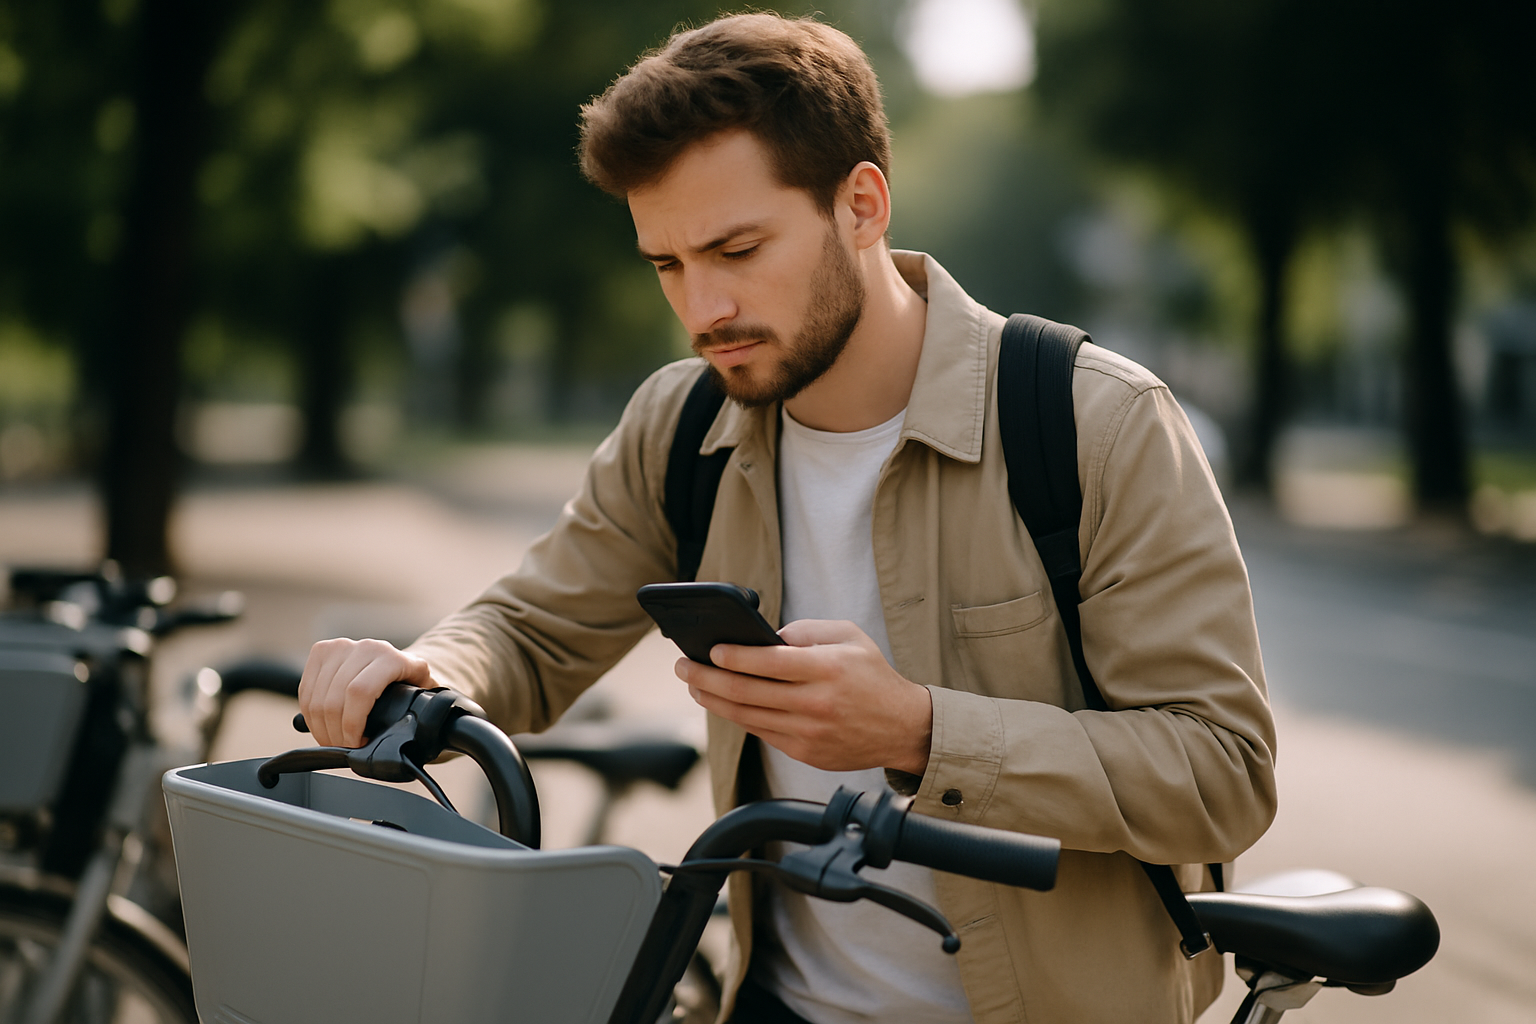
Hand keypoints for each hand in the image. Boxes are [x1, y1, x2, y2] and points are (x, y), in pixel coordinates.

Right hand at [297, 638, 434, 747]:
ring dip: (320, 728)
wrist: (396, 662)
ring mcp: (341, 646)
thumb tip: (426, 735)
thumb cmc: (410, 686)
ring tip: (333, 742)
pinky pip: (305, 691)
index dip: (353, 724)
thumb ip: (422, 711)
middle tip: (344, 749)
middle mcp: (365, 647)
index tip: (358, 744)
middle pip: (334, 699)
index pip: (359, 692)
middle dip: (335, 733)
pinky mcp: (321, 651)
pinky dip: (310, 716)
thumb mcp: (423, 696)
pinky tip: (322, 727)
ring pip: (316, 697)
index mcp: (391, 657)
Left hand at [676, 619, 932, 774]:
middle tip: (684, 667)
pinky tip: (722, 702)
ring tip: (695, 684)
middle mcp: (816, 703)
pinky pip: (761, 732)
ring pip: (747, 716)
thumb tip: (763, 637)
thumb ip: (806, 631)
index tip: (710, 649)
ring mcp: (809, 732)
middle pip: (747, 692)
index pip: (768, 663)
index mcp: (827, 669)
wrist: (902, 727)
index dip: (733, 657)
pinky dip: (737, 716)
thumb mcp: (849, 636)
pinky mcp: (805, 752)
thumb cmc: (872, 675)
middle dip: (707, 678)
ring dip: (714, 699)